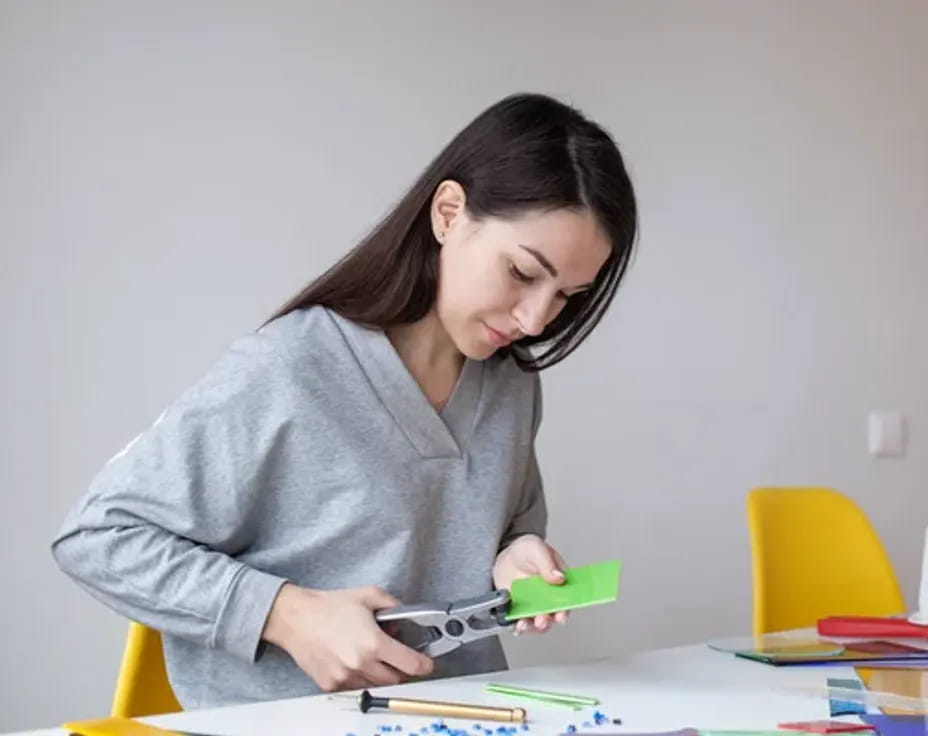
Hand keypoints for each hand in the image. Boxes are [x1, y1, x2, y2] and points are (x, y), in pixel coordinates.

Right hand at [262, 583, 433, 691]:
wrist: (296, 619)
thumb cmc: (328, 607)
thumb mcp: (368, 595)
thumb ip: (393, 605)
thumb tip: (405, 616)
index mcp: (373, 643)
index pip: (410, 664)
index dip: (423, 665)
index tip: (427, 664)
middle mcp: (360, 664)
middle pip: (395, 679)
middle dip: (401, 669)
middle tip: (398, 658)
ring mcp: (345, 677)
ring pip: (376, 685)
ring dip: (381, 674)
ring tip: (371, 655)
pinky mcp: (331, 684)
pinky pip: (355, 687)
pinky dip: (360, 678)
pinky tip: (354, 661)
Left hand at [492, 534, 568, 634]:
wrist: (504, 557)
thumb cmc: (524, 551)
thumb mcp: (536, 548)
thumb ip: (547, 562)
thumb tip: (560, 577)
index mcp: (560, 582)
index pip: (568, 599)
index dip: (566, 608)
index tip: (561, 615)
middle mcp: (550, 598)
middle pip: (553, 614)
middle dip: (548, 621)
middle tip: (542, 619)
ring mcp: (535, 606)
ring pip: (538, 622)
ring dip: (533, 627)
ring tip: (524, 623)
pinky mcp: (520, 611)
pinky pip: (522, 622)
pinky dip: (519, 627)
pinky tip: (516, 625)